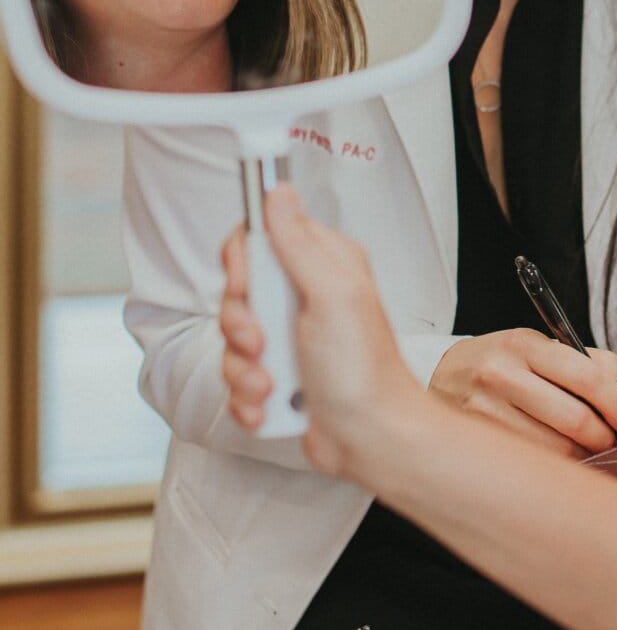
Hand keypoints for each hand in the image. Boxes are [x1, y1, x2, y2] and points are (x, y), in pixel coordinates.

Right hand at [220, 184, 416, 481]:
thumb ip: (298, 244)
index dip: (242, 262)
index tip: (247, 288)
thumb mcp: (332, 296)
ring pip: (232, 339)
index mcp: (323, 263)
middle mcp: (304, 294)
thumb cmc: (364, 368)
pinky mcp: (277, 373)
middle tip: (263, 345)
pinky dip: (247, 398)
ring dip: (244, 370)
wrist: (370, 438)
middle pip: (238, 290)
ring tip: (273, 387)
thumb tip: (277, 191)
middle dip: (240, 326)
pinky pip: (237, 377)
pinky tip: (270, 408)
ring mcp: (289, 336)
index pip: (260, 236)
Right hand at [430, 330, 616, 458]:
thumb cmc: (501, 363)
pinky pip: (532, 464)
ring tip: (588, 450)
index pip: (585, 375)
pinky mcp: (478, 443)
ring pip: (555, 450)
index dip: (616, 403)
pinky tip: (560, 459)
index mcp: (523, 344)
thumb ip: (587, 363)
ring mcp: (485, 412)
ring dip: (584, 456)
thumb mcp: (538, 347)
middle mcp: (501, 374)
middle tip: (613, 441)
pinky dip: (556, 467)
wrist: (440, 376)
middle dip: (605, 437)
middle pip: (574, 420)